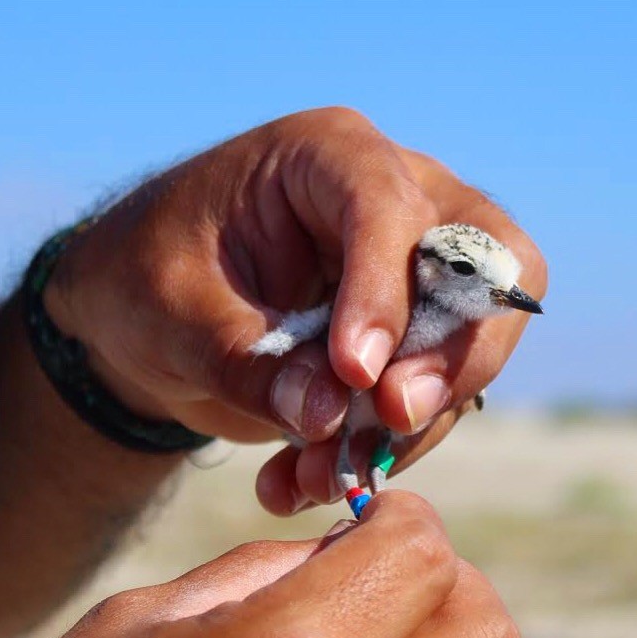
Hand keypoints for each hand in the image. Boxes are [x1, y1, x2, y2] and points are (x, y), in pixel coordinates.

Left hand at [45, 107, 546, 511]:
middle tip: (390, 418)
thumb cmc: (149, 281)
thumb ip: (250, 363)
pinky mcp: (410, 338)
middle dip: (450, 353)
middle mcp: (393, 201)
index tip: (355, 372)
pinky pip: (434, 396)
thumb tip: (330, 416)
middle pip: (488, 263)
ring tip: (315, 476)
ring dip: (408, 425)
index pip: (389, 207)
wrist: (147, 317)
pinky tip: (302, 480)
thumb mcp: (175, 317)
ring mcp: (412, 272)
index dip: (384, 290)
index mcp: (326, 157)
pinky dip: (382, 449)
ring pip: (472, 343)